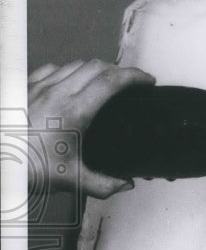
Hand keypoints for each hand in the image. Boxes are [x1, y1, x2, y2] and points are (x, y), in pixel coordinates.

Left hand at [28, 60, 155, 197]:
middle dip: (119, 70)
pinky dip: (68, 70)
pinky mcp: (24, 89)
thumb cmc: (25, 168)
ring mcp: (38, 88)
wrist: (0, 166)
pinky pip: (51, 68)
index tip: (147, 80)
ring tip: (104, 80)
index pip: (111, 81)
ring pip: (75, 64)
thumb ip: (103, 184)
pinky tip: (70, 81)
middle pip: (97, 66)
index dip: (135, 76)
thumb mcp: (70, 180)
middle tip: (131, 81)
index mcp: (73, 112)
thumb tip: (124, 185)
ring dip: (95, 68)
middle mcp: (56, 94)